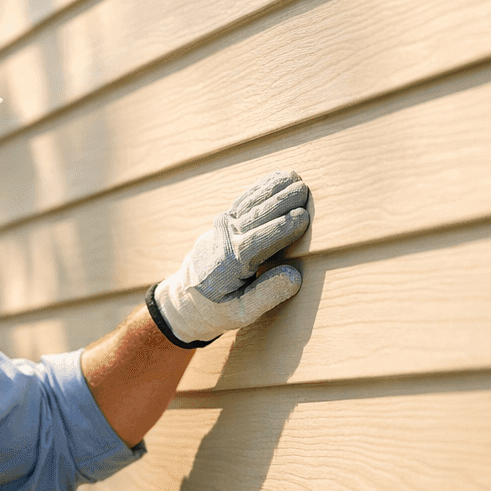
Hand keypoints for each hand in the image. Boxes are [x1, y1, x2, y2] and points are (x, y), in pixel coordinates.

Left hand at [149, 170, 311, 346]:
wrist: (186, 297)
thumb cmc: (218, 309)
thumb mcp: (241, 313)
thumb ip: (267, 295)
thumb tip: (295, 276)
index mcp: (231, 262)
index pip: (260, 240)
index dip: (283, 227)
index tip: (303, 216)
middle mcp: (226, 238)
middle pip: (257, 215)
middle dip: (281, 200)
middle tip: (304, 189)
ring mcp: (223, 227)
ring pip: (251, 203)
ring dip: (273, 188)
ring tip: (294, 177)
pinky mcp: (224, 221)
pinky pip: (245, 201)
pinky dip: (261, 188)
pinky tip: (276, 177)